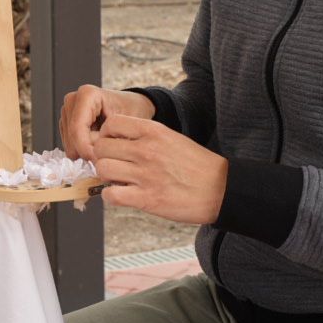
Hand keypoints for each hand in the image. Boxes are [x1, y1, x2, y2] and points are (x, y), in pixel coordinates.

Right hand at [60, 85, 154, 162]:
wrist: (131, 106)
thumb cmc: (130, 112)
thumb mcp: (125, 125)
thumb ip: (109, 140)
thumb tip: (94, 156)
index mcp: (86, 95)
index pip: (77, 128)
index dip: (86, 148)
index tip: (99, 161)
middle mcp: (73, 100)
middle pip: (71, 137)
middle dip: (87, 150)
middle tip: (107, 154)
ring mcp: (67, 111)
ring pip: (69, 145)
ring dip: (86, 151)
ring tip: (105, 145)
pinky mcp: (66, 123)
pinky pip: (70, 146)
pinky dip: (84, 150)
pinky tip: (97, 144)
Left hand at [92, 113, 227, 225]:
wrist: (220, 189)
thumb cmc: (196, 165)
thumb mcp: (170, 138)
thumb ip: (144, 137)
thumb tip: (116, 140)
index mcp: (153, 131)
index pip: (111, 124)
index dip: (106, 135)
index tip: (113, 145)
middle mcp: (146, 150)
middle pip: (101, 147)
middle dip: (103, 157)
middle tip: (114, 165)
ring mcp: (145, 174)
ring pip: (102, 169)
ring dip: (105, 177)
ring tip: (118, 180)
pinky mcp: (146, 198)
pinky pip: (111, 195)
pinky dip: (111, 196)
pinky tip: (121, 195)